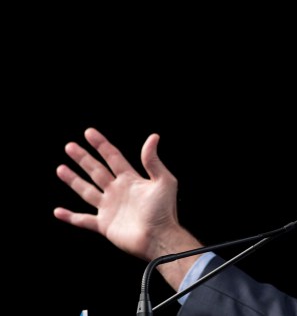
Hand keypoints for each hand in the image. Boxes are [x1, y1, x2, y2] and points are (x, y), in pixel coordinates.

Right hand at [53, 128, 194, 261]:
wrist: (159, 238)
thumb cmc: (165, 211)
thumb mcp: (164, 181)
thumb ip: (153, 161)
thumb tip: (153, 137)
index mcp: (131, 180)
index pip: (113, 157)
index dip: (101, 145)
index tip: (89, 133)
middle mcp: (118, 191)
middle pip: (97, 170)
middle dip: (83, 158)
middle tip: (70, 146)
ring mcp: (110, 208)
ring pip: (87, 191)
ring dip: (73, 180)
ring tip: (61, 168)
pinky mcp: (104, 225)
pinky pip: (83, 220)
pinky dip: (70, 217)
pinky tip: (58, 211)